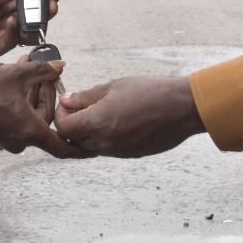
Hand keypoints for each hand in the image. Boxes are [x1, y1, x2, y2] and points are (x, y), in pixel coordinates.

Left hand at [0, 0, 59, 60]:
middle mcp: (6, 15)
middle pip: (33, 14)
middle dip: (45, 8)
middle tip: (52, 2)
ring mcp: (1, 31)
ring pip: (26, 30)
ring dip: (35, 23)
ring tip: (40, 13)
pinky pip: (10, 41)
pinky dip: (15, 32)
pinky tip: (12, 22)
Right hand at [0, 59, 90, 158]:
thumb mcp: (16, 74)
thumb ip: (42, 71)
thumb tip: (60, 66)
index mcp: (29, 131)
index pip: (62, 147)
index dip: (80, 149)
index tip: (95, 151)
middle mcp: (18, 140)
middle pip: (44, 120)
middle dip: (46, 94)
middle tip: (44, 73)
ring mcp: (5, 139)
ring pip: (28, 117)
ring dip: (30, 94)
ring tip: (25, 69)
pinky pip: (14, 118)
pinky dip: (18, 102)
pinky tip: (12, 80)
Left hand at [53, 75, 205, 157]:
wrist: (182, 108)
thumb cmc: (150, 92)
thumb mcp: (113, 87)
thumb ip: (86, 97)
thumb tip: (67, 100)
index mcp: (97, 123)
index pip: (63, 128)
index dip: (60, 115)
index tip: (68, 104)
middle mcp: (105, 142)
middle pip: (73, 140)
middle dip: (71, 124)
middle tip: (80, 106)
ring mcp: (118, 152)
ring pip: (89, 147)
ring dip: (87, 132)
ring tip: (99, 112)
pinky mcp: (130, 155)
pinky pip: (106, 150)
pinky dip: (103, 138)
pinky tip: (115, 121)